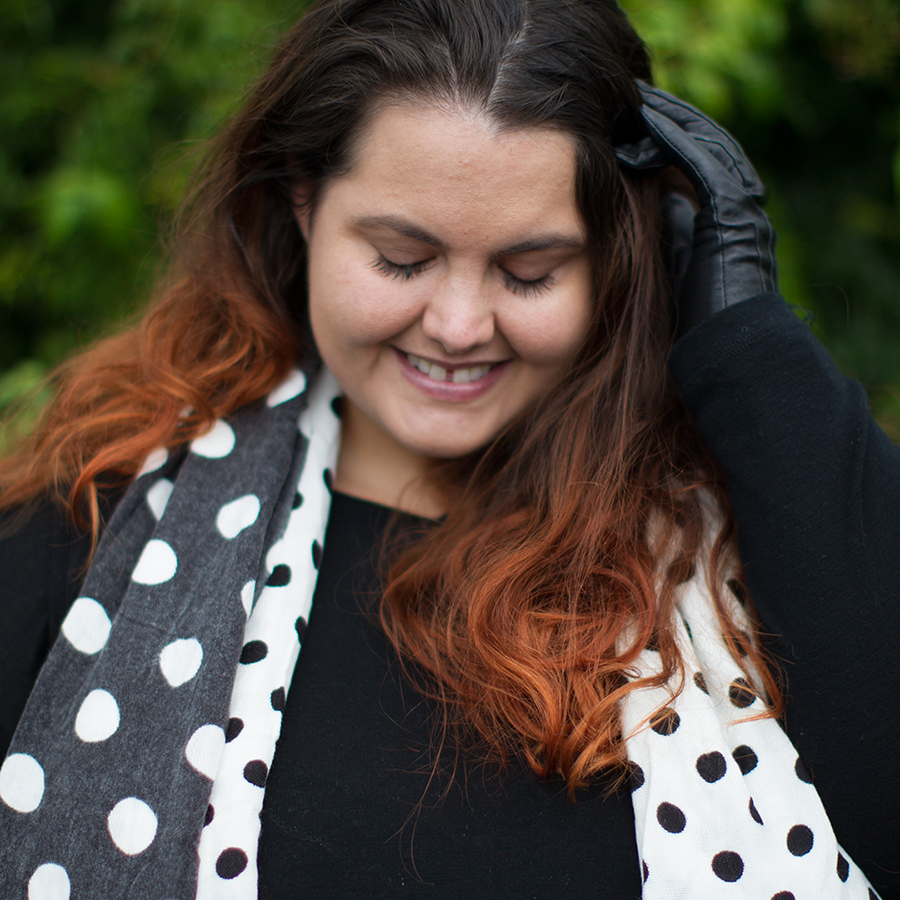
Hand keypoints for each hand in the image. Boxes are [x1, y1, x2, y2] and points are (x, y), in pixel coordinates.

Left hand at [615, 83, 777, 336]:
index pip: (697, 162)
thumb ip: (674, 227)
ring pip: (704, 144)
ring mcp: (742, 203)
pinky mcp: (734, 208)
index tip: (632, 126)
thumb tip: (660, 197)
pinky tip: (646, 126)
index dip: (666, 140)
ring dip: (669, 121)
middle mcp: (742, 203)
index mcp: (728, 217)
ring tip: (635, 103)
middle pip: (703, 144)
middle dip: (669, 120)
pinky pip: (703, 161)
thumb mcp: (678, 263)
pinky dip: (675, 140)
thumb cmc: (696, 320)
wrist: (727, 345)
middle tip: (633, 100)